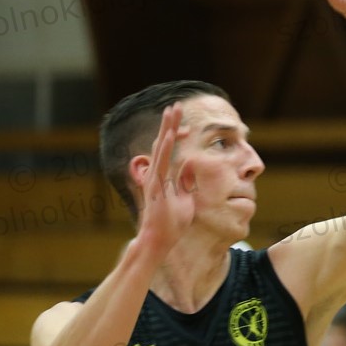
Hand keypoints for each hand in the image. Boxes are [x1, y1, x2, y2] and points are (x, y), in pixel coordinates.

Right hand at [135, 103, 195, 251]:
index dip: (177, 136)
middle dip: (170, 124)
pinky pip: (161, 165)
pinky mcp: (156, 187)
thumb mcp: (185, 198)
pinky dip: (165, 149)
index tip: (188, 127)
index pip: (170, 149)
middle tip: (175, 105)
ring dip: (167, 129)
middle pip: (163, 143)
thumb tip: (190, 164)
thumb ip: (185, 180)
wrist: (160, 240)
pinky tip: (168, 135)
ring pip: (160, 148)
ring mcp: (155, 179)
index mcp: (164, 175)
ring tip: (172, 111)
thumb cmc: (171, 222)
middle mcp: (157, 174)